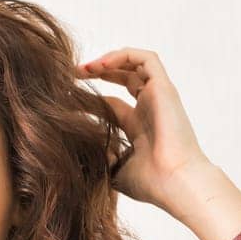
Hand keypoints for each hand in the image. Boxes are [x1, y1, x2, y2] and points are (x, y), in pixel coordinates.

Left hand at [75, 47, 210, 207]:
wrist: (175, 183)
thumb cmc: (151, 183)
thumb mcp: (115, 170)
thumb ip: (100, 156)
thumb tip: (78, 145)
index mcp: (139, 128)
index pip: (112, 104)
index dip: (89, 98)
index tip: (66, 98)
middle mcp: (150, 109)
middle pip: (124, 79)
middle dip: (98, 73)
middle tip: (72, 75)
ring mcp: (158, 97)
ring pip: (135, 64)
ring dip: (108, 61)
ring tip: (83, 68)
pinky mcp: (164, 88)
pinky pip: (146, 59)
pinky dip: (122, 56)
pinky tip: (99, 66)